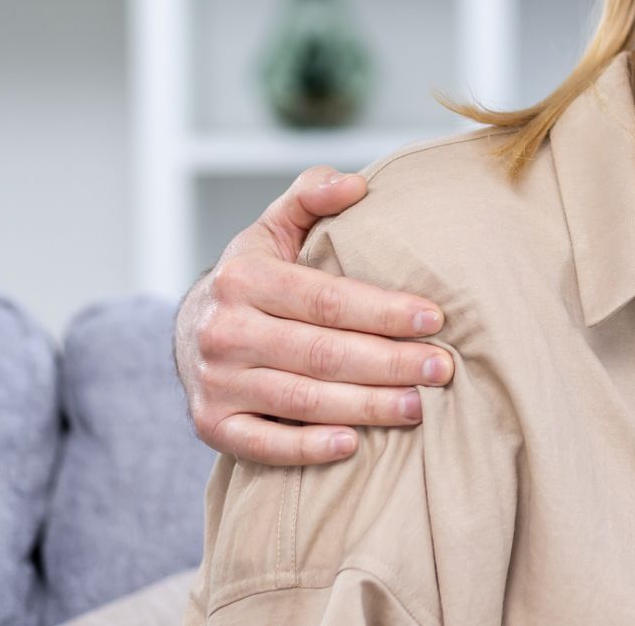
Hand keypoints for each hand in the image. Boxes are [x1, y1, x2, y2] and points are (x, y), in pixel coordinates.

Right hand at [175, 165, 453, 465]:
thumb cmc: (255, 275)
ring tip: (418, 406)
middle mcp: (225, 331)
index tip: (434, 319)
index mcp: (244, 279)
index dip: (384, 311)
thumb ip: (312, 195)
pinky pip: (263, 444)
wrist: (192, 327)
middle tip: (442, 369)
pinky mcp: (210, 426)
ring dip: (365, 407)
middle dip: (390, 363)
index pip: (327, 300)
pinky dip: (307, 449)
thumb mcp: (275, 226)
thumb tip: (356, 185)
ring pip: (302, 400)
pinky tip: (352, 445)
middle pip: (322, 353)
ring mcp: (215, 382)